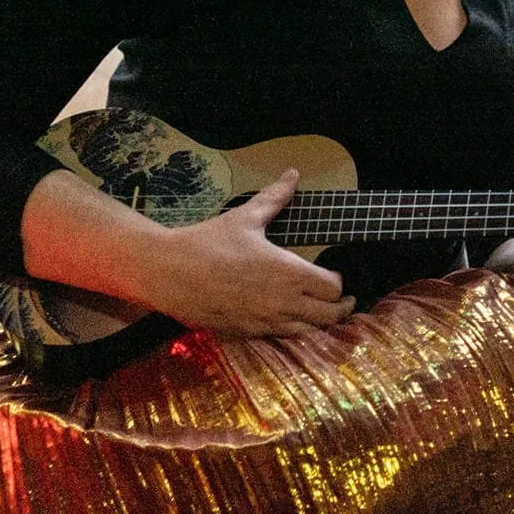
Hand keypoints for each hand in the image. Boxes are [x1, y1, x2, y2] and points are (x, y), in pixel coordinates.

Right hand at [145, 167, 355, 336]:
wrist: (169, 273)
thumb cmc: (209, 242)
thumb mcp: (245, 217)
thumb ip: (275, 198)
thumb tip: (292, 174)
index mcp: (288, 273)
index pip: (332, 288)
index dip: (338, 282)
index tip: (334, 275)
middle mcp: (282, 303)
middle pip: (328, 316)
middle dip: (339, 308)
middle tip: (343, 301)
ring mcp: (264, 322)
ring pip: (307, 332)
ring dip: (318, 323)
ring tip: (321, 313)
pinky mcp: (246, 333)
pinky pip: (280, 339)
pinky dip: (292, 331)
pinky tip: (289, 320)